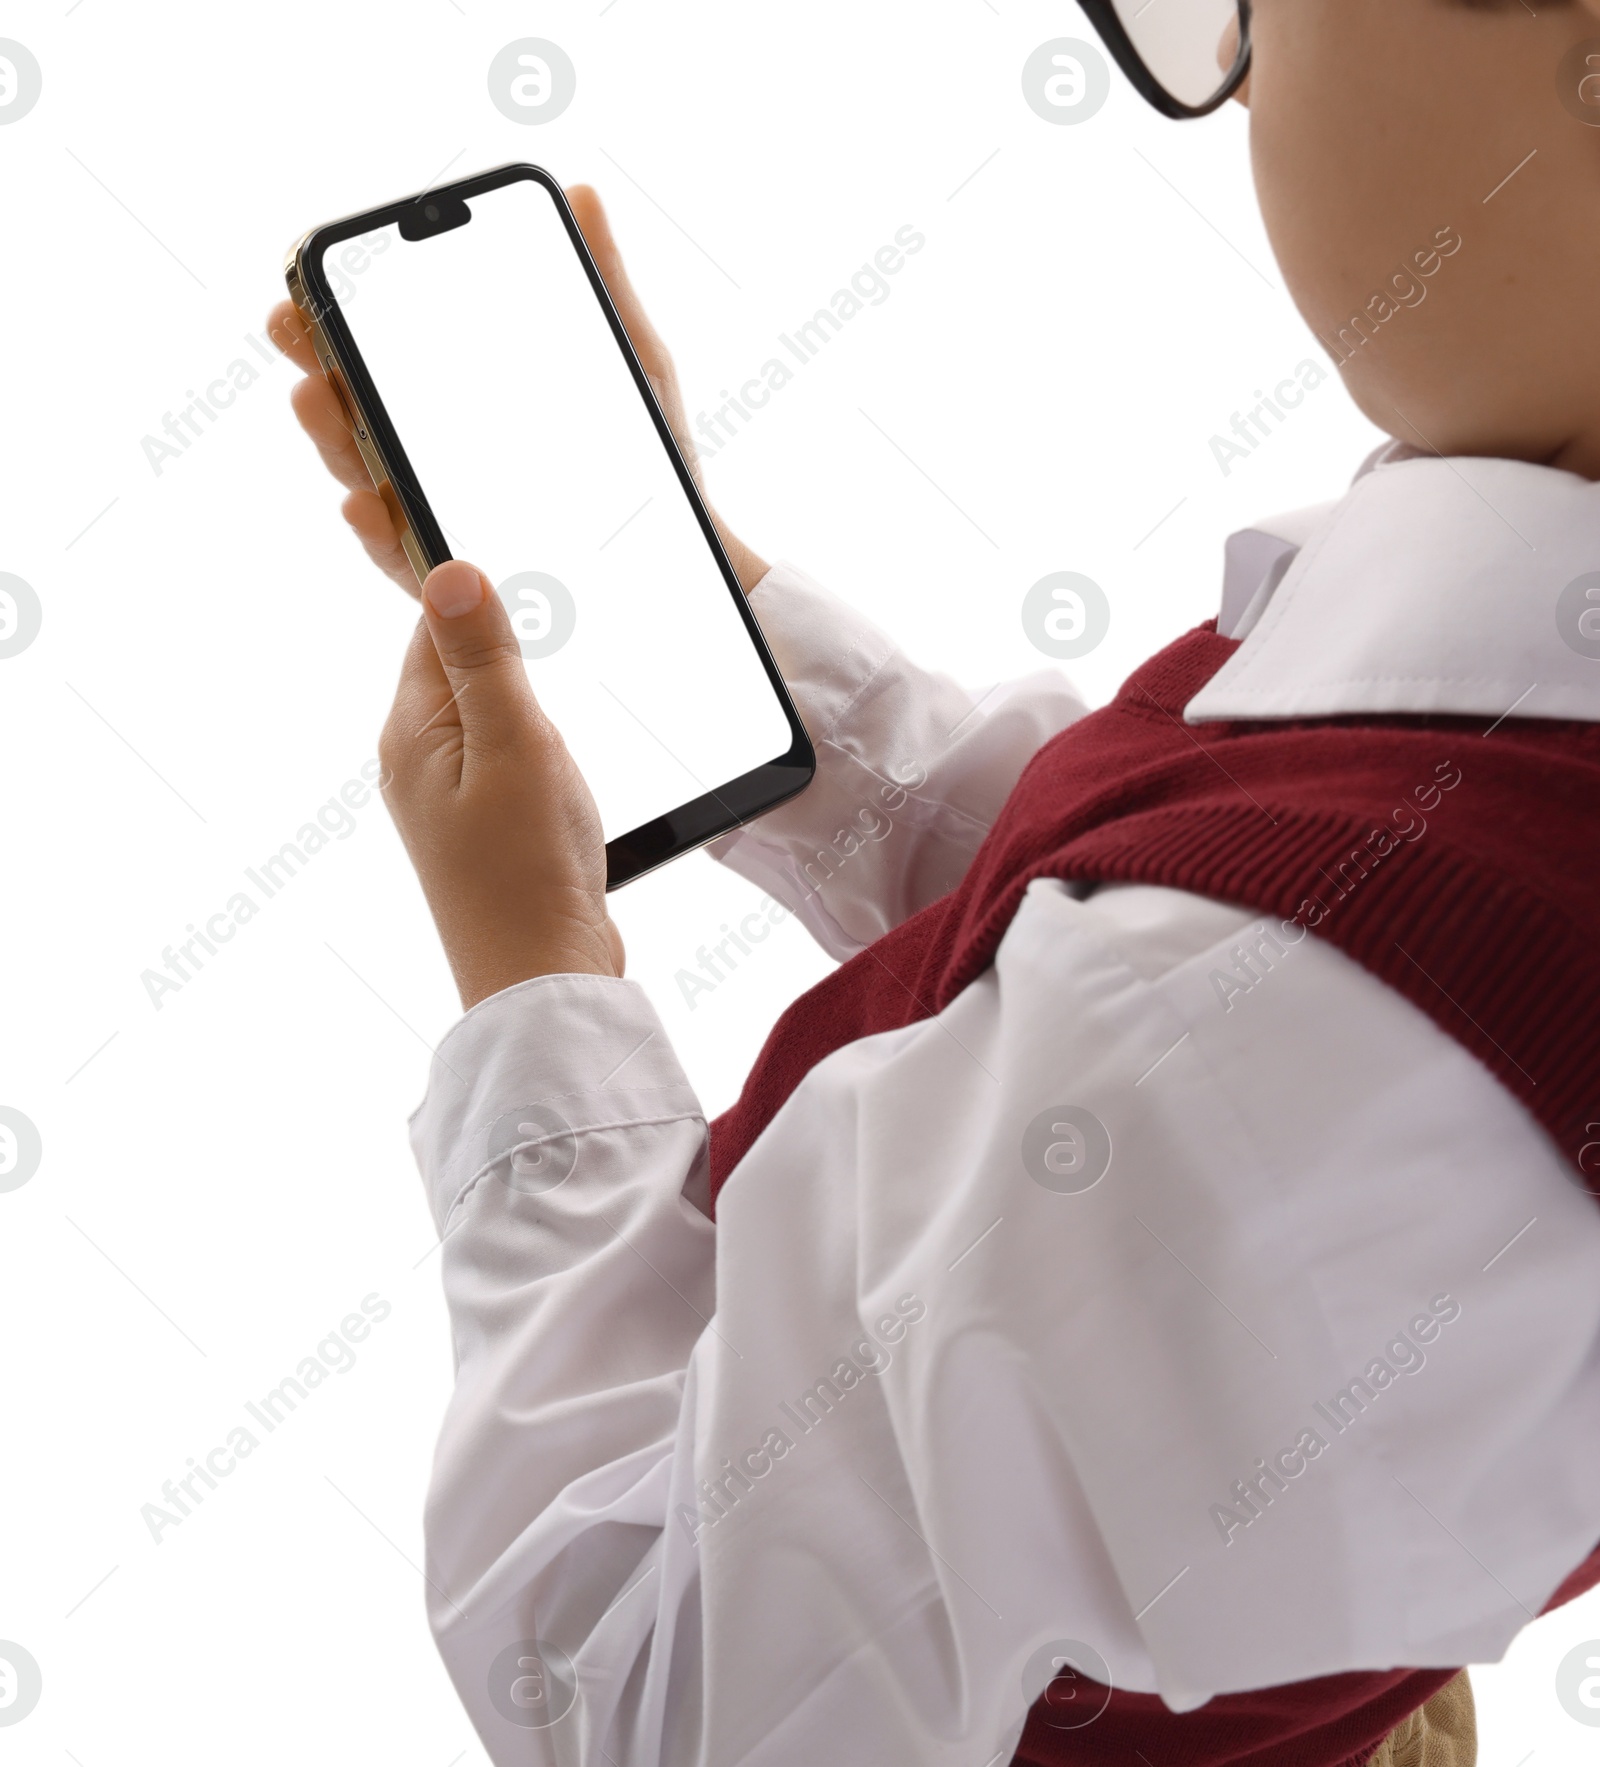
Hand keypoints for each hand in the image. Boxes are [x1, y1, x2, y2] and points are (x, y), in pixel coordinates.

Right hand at [267, 184, 767, 594]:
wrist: (690, 560)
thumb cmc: (656, 461)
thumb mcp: (633, 368)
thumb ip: (602, 288)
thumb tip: (580, 194)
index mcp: (466, 407)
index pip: (386, 363)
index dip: (337, 326)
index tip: (302, 288)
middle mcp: (444, 465)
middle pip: (363, 418)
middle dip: (322, 370)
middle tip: (292, 326)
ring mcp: (450, 525)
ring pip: (375, 486)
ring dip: (337, 440)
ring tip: (318, 395)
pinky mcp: (472, 588)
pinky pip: (417, 567)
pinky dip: (383, 534)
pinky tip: (365, 506)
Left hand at [380, 558, 623, 1007]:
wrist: (543, 981)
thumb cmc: (530, 871)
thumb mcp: (514, 745)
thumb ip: (484, 658)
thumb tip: (446, 569)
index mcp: (412, 732)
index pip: (431, 623)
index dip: (470, 583)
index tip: (510, 544)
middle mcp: (416, 761)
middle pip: (452, 662)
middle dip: (497, 630)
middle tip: (549, 596)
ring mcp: (447, 798)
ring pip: (482, 708)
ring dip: (518, 685)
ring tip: (557, 659)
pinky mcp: (483, 828)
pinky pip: (500, 752)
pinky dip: (529, 731)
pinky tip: (558, 740)